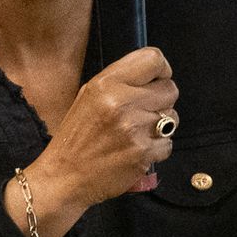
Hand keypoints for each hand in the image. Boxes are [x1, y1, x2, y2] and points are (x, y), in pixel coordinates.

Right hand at [13, 48, 176, 236]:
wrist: (64, 177)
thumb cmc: (76, 137)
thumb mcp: (88, 96)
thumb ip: (119, 81)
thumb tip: (152, 75)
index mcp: (107, 84)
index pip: (153, 59)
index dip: (161, 70)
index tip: (157, 80)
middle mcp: (123, 103)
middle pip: (170, 89)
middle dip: (162, 100)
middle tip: (144, 111)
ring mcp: (135, 129)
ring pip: (173, 117)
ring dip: (161, 125)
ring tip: (137, 132)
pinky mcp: (144, 153)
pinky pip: (168, 143)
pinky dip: (156, 148)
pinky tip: (136, 149)